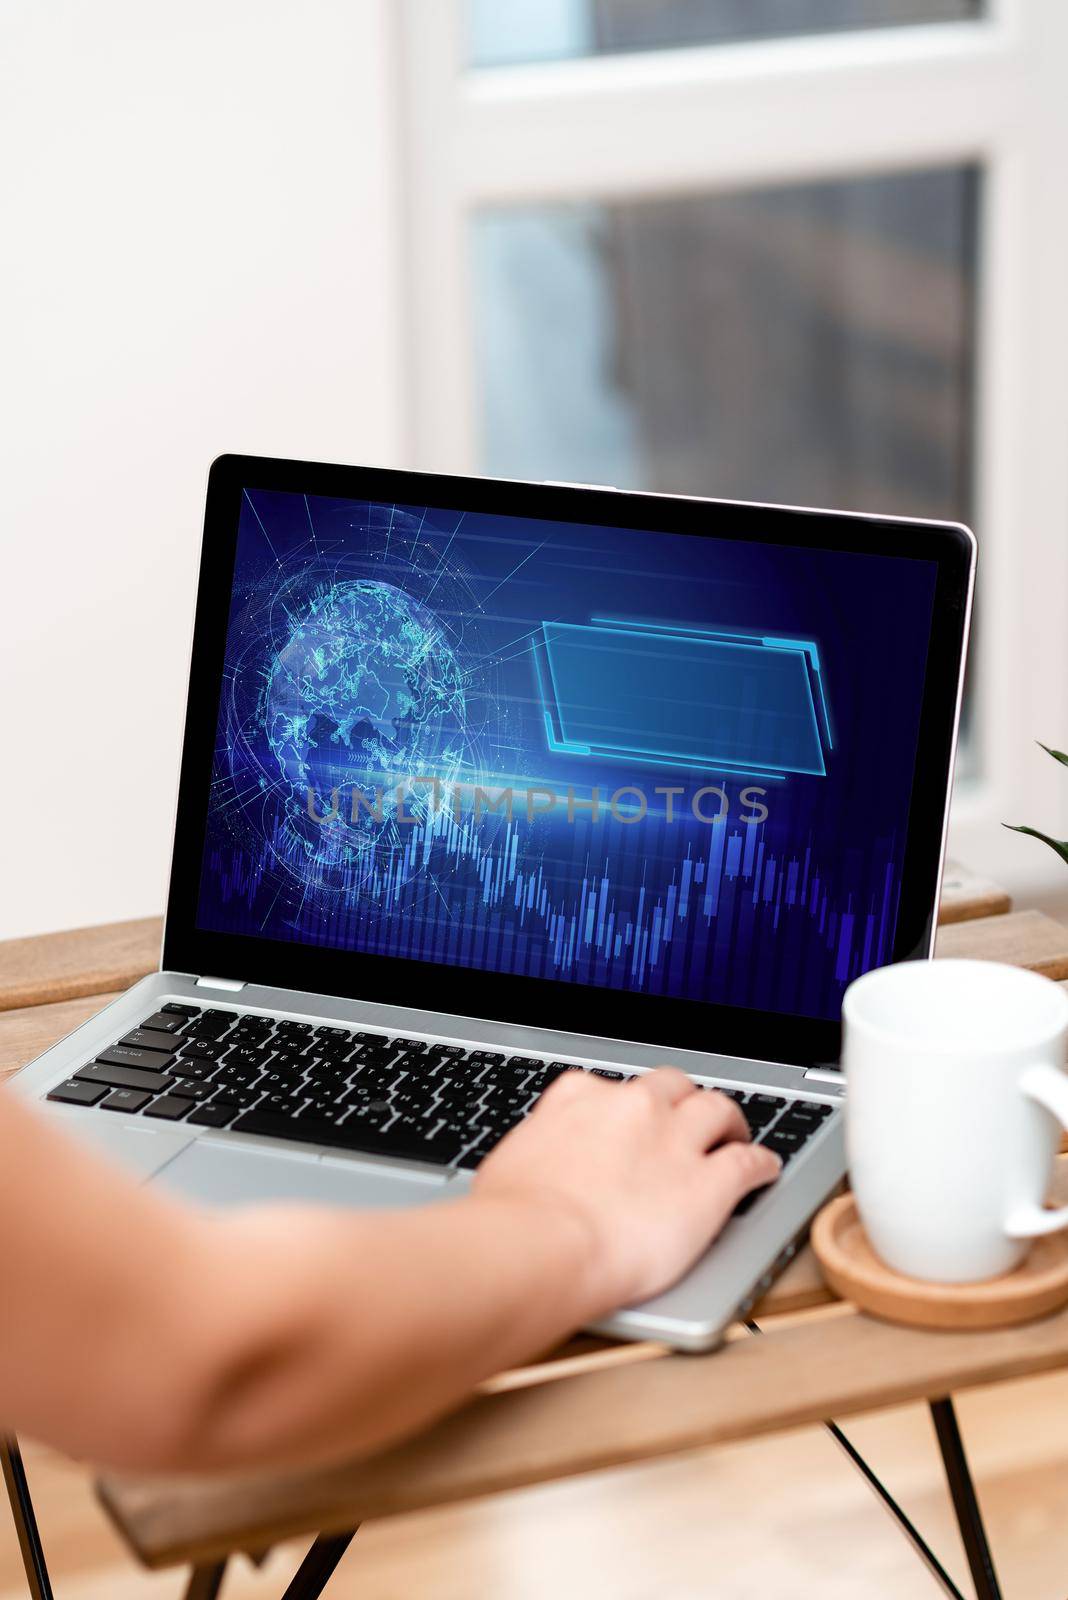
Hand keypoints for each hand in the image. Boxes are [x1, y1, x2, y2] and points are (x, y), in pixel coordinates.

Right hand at [472, 1068, 781, 1316]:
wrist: (541, 1246)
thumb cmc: (512, 1217)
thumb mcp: (513, 1164)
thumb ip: (540, 1153)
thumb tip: (535, 1168)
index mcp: (580, 1097)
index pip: (612, 1088)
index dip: (627, 1107)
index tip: (631, 1121)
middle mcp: (632, 1106)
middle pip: (672, 1086)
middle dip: (684, 1100)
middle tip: (689, 1119)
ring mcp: (675, 1140)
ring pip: (718, 1109)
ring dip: (729, 1121)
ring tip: (735, 1134)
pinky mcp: (710, 1183)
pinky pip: (749, 1161)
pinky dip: (762, 1163)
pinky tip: (766, 1170)